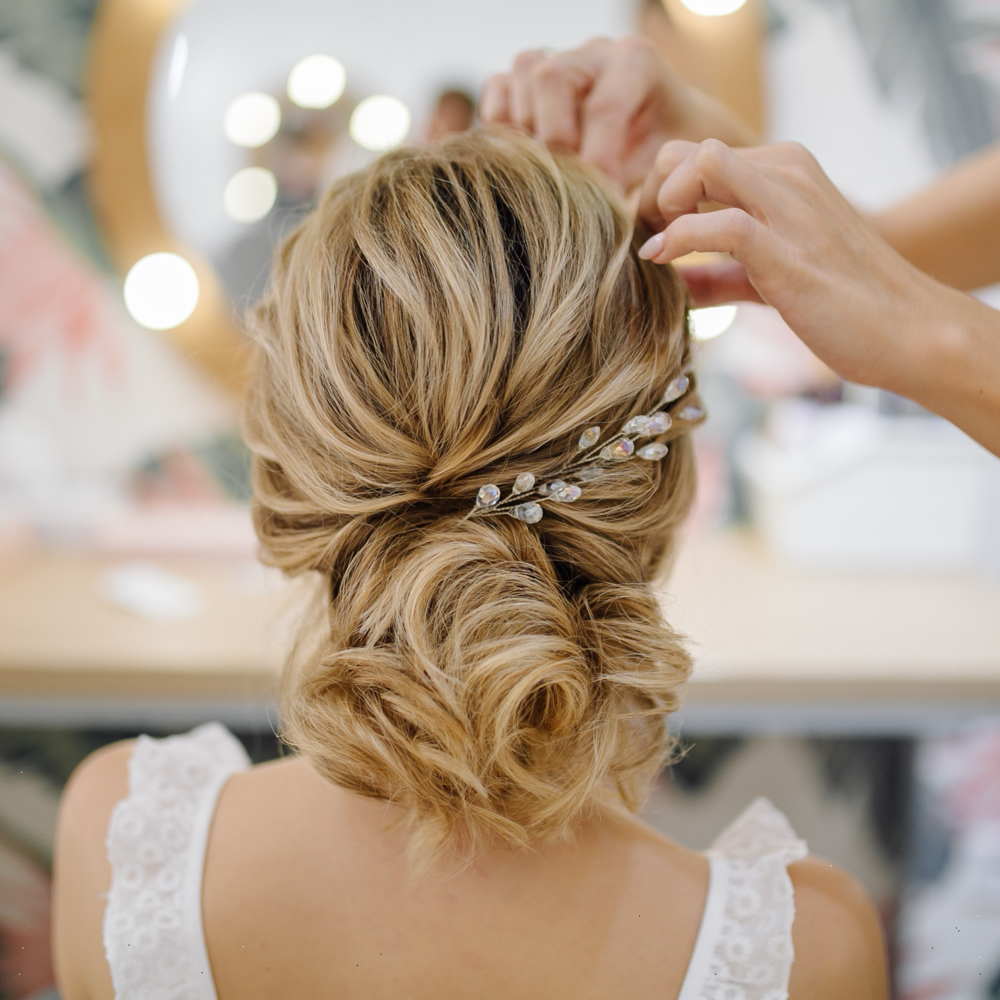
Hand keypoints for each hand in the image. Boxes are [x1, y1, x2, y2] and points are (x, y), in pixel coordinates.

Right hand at [480, 37, 755, 190]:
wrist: (658, 136)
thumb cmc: (669, 155)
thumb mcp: (676, 168)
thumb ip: (659, 192)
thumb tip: (635, 238)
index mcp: (634, 62)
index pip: (604, 106)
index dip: (599, 161)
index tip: (604, 202)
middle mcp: (589, 54)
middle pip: (548, 79)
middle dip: (555, 142)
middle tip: (569, 187)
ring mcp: (552, 63)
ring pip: (518, 84)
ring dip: (527, 139)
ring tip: (551, 177)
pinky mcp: (521, 85)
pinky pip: (496, 101)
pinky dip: (501, 134)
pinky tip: (528, 165)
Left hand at [635, 139, 999, 454]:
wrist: (908, 330)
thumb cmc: (842, 304)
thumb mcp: (768, 279)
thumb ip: (719, 276)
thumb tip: (670, 284)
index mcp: (783, 172)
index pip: (695, 155)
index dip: (658, 192)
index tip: (648, 236)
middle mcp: (786, 175)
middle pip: (687, 151)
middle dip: (651, 193)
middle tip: (645, 240)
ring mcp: (789, 208)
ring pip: (701, 166)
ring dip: (661, 204)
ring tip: (654, 248)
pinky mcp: (789, 251)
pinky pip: (719, 225)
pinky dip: (678, 241)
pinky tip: (663, 264)